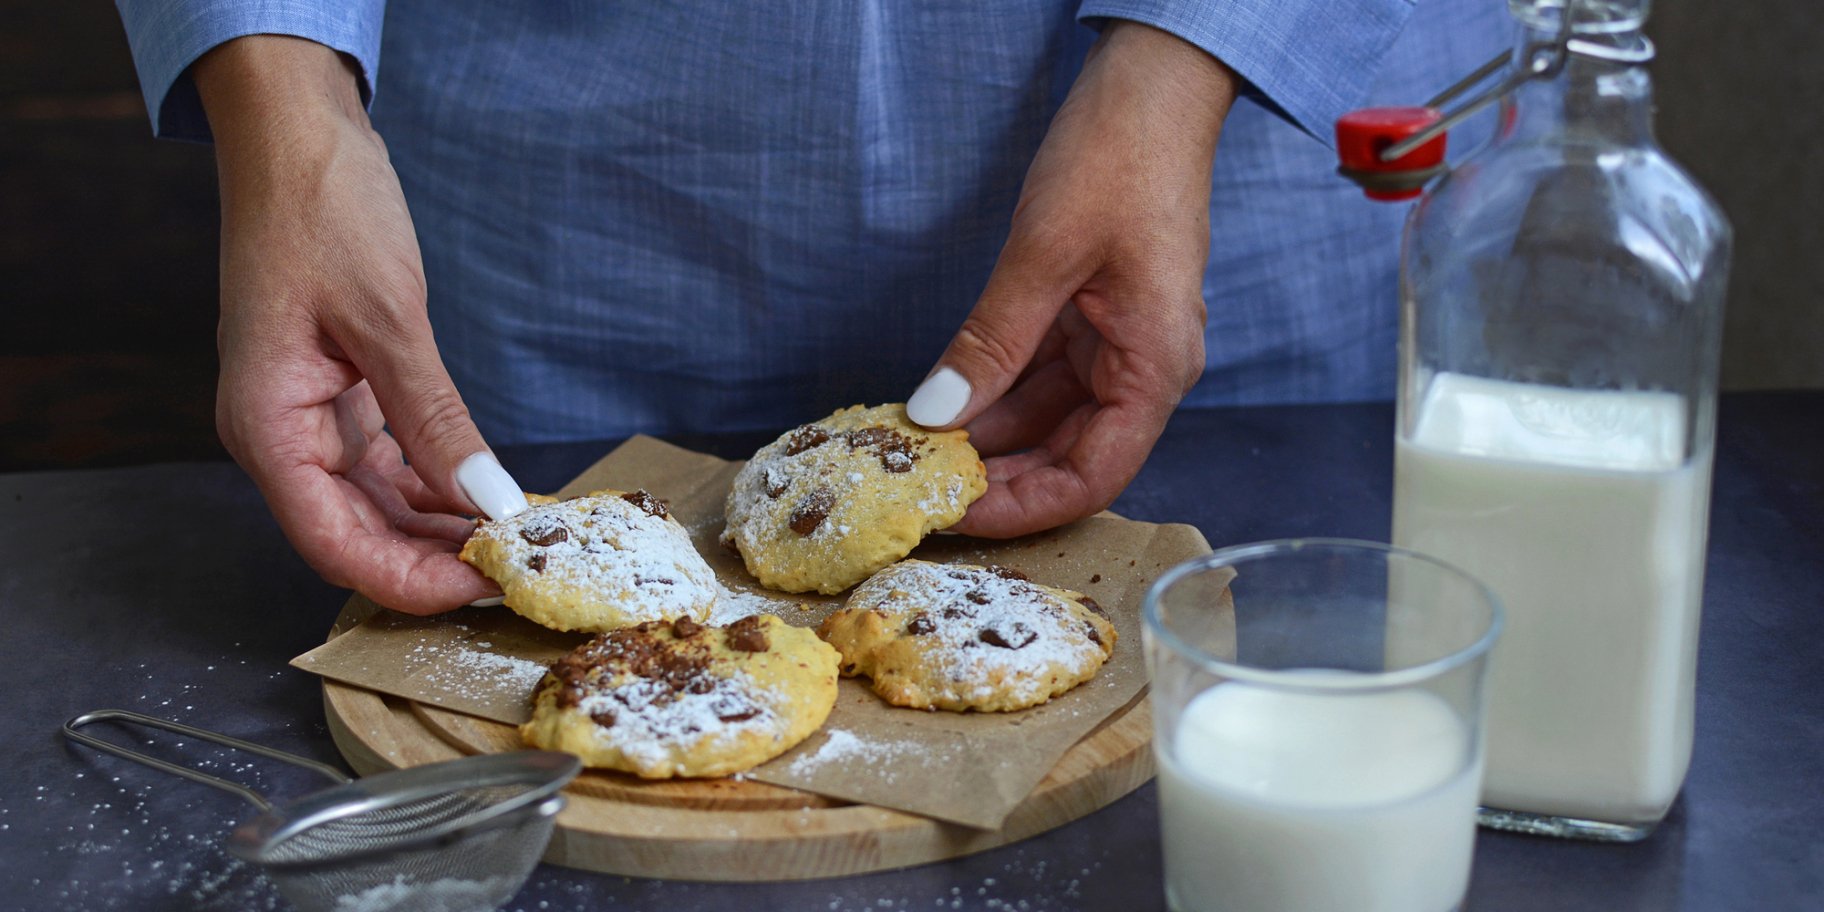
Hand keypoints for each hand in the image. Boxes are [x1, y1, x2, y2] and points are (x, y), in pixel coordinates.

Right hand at [196, 37, 521, 612]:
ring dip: (437, 529)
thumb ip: (435, 419)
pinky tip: (484, 495)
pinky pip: (386, 464)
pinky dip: (434, 483)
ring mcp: (309, 416)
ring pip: (375, 506)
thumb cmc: (322, 208)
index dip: (407, 580)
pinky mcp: (340, 394)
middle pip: (355, 536)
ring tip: (511, 540)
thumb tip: (486, 500)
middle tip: (515, 572)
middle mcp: (280, 434)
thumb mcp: (388, 319)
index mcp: (267, 426)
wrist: (297, 135)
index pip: (333, 543)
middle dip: (432, 562)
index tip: (481, 587)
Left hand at [906, 22, 1237, 536]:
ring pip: (1050, 421)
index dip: (1025, 508)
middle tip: (923, 492)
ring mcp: (1118, 345)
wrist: (1153, 89)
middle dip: (999, 481)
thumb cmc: (1121, 158)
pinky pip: (1041, 378)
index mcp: (1154, 366)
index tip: (957, 516)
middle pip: (1071, 458)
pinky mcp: (1092, 320)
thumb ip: (991, 342)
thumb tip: (936, 415)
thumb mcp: (1043, 255)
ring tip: (920, 456)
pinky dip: (994, 395)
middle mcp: (1144, 368)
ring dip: (990, 441)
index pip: (1093, 476)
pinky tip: (944, 409)